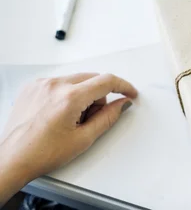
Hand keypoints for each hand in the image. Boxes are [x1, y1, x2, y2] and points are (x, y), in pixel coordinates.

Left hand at [0, 73, 136, 203]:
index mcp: (69, 97)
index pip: (107, 81)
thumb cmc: (41, 153)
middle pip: (92, 79)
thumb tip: (122, 104)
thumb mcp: (83, 139)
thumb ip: (108, 117)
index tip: (130, 93)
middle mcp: (55, 85)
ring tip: (70, 119)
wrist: (11, 160)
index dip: (123, 86)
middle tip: (91, 118)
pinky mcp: (32, 87)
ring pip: (77, 80)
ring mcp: (41, 84)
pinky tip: (58, 114)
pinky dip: (66, 94)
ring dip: (82, 95)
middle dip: (99, 96)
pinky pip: (60, 83)